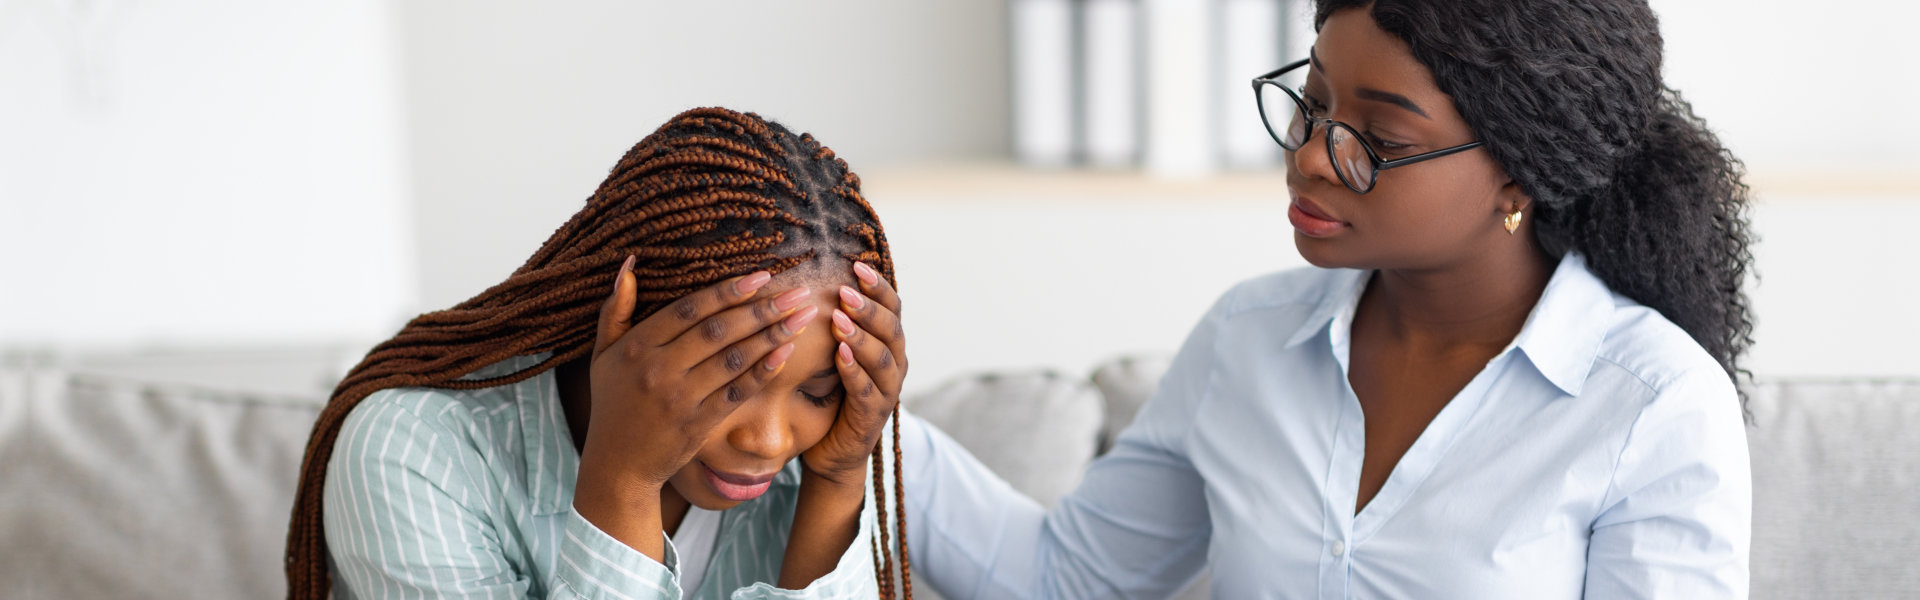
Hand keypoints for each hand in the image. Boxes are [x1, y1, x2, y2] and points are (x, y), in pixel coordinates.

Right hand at [577, 255, 817, 493]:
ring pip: (734, 359)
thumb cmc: (613, 402)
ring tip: (802, 317)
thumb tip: (630, 262)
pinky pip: (737, 391)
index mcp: (636, 347)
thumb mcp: (603, 354)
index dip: (727, 291)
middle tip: (797, 293)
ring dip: (772, 335)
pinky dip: (763, 371)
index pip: (689, 310)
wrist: (618, 465)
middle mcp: (658, 370)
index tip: (761, 276)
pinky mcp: (699, 424)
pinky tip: (787, 352)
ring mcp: (680, 399)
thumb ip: (616, 309)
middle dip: (762, 309)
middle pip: (718, 331)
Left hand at [802, 261, 906, 485]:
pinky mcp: (871, 417)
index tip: (857, 265)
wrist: (831, 451)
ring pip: (883, 359)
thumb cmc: (830, 395)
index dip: (878, 287)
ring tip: (839, 318)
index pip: (892, 308)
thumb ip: (836, 322)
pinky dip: (854, 371)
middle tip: (846, 291)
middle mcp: (895, 365)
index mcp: (888, 345)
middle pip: (892, 330)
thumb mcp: (834, 352)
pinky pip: (867, 390)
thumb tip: (816, 276)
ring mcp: (886, 392)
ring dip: (861, 336)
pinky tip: (840, 355)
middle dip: (869, 308)